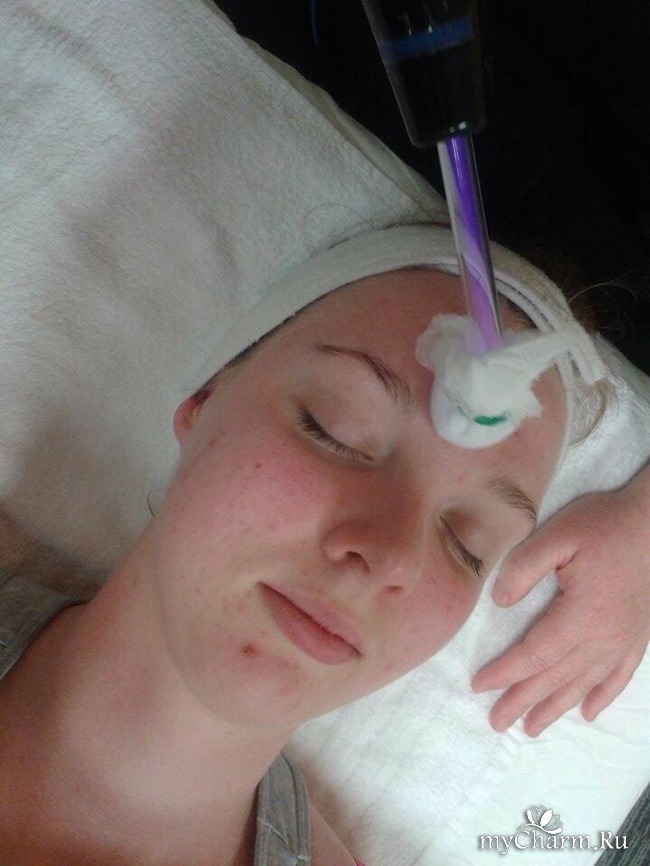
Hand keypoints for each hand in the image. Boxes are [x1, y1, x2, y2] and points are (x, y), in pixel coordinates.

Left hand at [472, 469, 649, 736]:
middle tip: (495, 721)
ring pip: (584, 684)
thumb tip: (500, 602)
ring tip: (531, 729)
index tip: (478, 685)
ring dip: (555, 707)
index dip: (505, 672)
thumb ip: (523, 567)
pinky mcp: (637, 636)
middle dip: (522, 700)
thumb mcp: (557, 535)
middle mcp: (604, 637)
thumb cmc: (603, 524)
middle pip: (555, 677)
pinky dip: (602, 697)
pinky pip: (619, 677)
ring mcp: (624, 640)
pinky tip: (589, 712)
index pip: (534, 653)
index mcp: (581, 615)